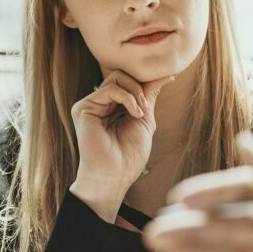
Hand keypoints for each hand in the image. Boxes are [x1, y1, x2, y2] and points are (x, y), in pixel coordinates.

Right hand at [69, 70, 174, 220]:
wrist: (115, 175)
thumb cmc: (129, 155)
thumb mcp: (145, 119)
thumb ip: (148, 96)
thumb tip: (164, 76)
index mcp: (113, 107)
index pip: (129, 82)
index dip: (147, 80)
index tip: (169, 78)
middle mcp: (101, 103)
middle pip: (122, 75)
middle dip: (140, 87)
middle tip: (146, 108)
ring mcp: (91, 105)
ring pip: (117, 77)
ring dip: (135, 92)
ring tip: (140, 113)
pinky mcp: (83, 108)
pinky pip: (110, 88)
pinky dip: (128, 98)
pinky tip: (134, 113)